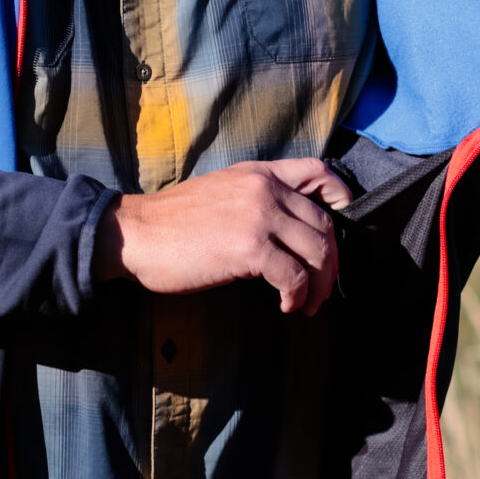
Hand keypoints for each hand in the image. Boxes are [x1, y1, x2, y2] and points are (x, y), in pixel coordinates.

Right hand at [93, 159, 354, 314]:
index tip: (343, 226)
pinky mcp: (251, 248)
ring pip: (317, 251)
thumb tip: (285, 228)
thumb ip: (255, 198)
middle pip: (325, 223)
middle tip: (324, 288)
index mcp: (259, 173)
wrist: (136, 234)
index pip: (319, 172)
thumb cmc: (172, 222)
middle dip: (332, 261)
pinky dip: (297, 296)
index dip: (342, 197)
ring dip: (320, 284)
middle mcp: (265, 189)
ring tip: (308, 304)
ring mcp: (260, 216)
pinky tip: (286, 306)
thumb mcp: (221, 191)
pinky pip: (294, 276)